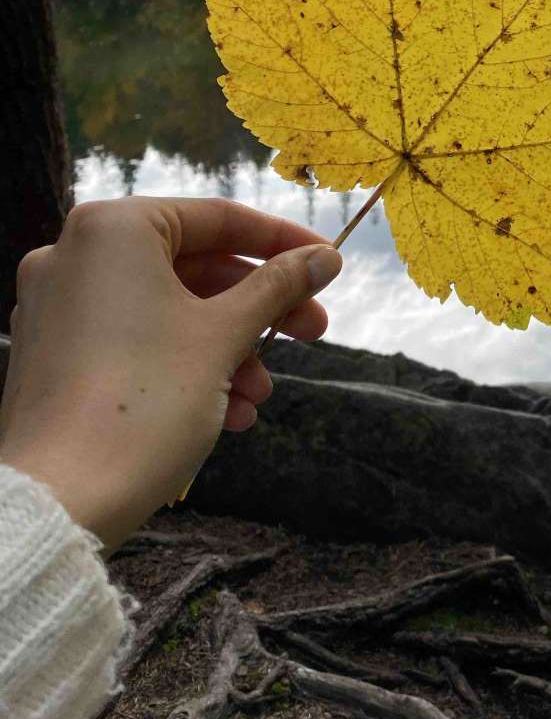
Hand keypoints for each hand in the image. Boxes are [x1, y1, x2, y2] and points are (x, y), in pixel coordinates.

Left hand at [0, 196, 341, 552]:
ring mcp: (58, 306)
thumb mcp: (225, 335)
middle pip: (194, 265)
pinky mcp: (53, 355)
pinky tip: (224, 413)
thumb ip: (278, 285)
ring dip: (226, 347)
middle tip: (312, 332)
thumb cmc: (147, 399)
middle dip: (258, 308)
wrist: (61, 500)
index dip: (283, 241)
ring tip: (258, 396)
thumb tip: (324, 257)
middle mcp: (76, 255)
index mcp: (114, 229)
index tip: (329, 263)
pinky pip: (133, 340)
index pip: (218, 218)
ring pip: (167, 309)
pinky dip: (183, 365)